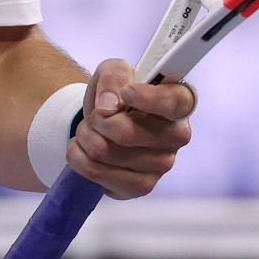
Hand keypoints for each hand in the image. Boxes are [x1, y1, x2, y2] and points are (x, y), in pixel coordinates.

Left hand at [68, 58, 195, 199]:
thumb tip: (108, 106)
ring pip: (103, 151)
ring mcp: (162, 165)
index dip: (148, 98)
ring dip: (85, 136)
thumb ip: (114, 77)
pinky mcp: (142, 186)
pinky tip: (86, 149)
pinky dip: (78, 156)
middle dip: (96, 119)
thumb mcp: (113, 71)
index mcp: (179, 102)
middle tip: (96, 115)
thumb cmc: (117, 96)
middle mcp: (177, 135)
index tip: (127, 92)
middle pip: (124, 132)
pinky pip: (95, 171)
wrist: (106, 126)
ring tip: (90, 131)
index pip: (173, 102)